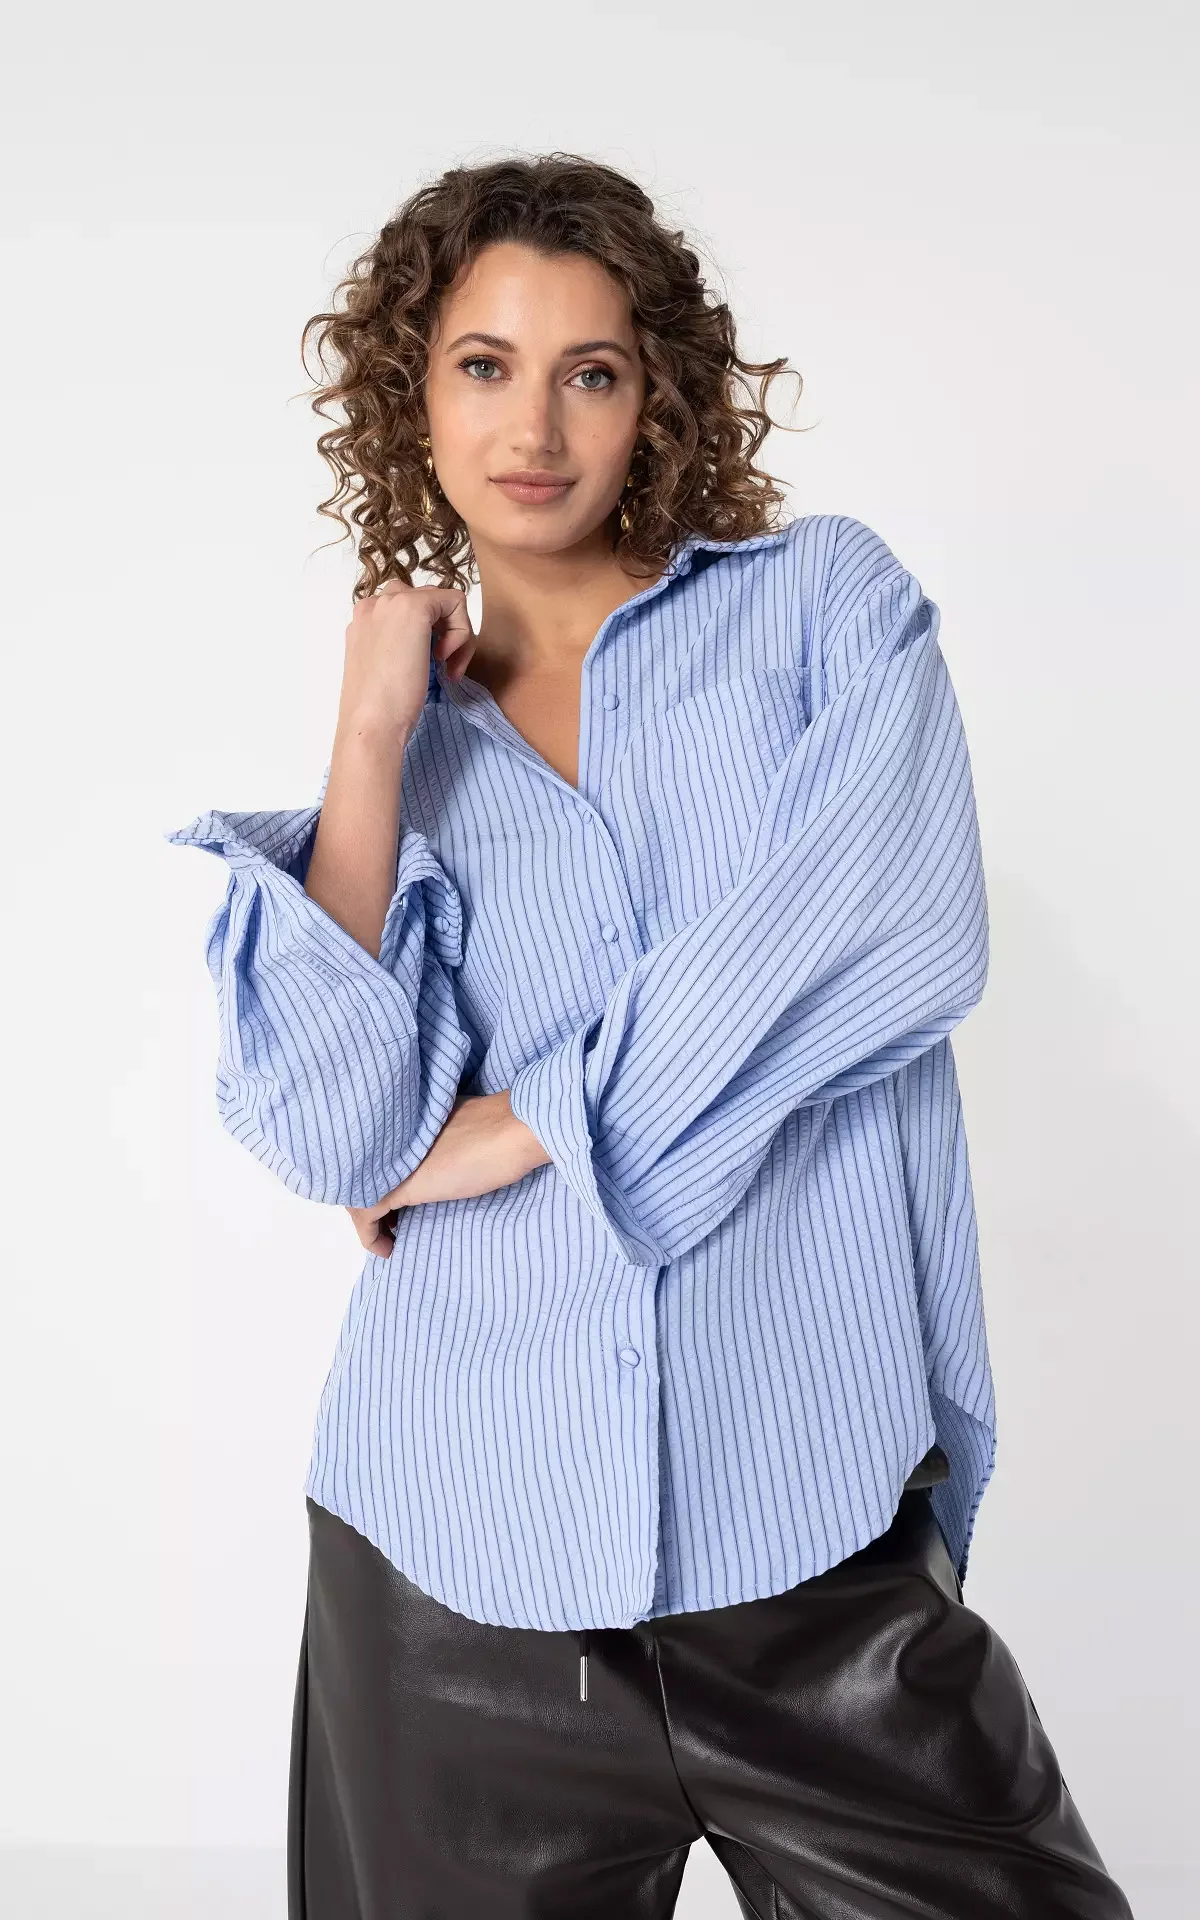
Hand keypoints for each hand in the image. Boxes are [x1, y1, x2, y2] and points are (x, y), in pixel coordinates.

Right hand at [338, 580, 475, 748]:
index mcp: (365, 620)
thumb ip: (400, 647)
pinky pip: (456, 601)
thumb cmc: (380, 710)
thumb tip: (434, 643)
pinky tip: (445, 660)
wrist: (371, 723)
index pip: (409, 609)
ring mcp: (392, 602)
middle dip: (446, 632)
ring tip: (447, 667)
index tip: (432, 668)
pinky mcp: (414, 607)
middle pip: (428, 601)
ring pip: (444, 601)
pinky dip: (461, 632)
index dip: (431, 636)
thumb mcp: (387, 668)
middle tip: (445, 668)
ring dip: (456, 633)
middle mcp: (375, 605)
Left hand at [344, 1091, 552, 1255]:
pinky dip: (371, 1237)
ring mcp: (388, 1162)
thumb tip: (431, 1159)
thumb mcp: (453, 1131)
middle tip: (392, 1223)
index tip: (395, 1202)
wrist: (512, 1131)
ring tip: (390, 1236)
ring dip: (371, 1220)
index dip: (378, 1180)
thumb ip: (430, 1142)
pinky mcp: (395, 1186)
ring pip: (359, 1195)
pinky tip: (388, 1249)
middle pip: (360, 1176)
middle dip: (372, 1202)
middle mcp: (385, 1139)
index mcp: (398, 1120)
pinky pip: (365, 1216)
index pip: (370, 1156)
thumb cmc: (497, 1129)